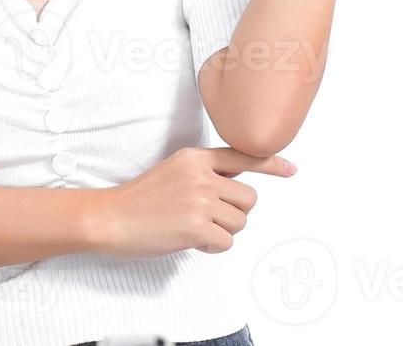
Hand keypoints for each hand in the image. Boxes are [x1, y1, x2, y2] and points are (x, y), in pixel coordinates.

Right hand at [86, 146, 295, 257]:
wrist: (111, 217)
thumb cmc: (140, 199)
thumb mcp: (174, 171)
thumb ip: (205, 173)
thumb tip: (235, 185)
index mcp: (195, 157)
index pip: (242, 156)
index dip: (271, 164)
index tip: (291, 169)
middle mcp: (201, 175)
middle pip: (249, 199)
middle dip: (235, 213)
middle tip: (209, 217)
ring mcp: (200, 200)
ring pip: (240, 222)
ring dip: (223, 231)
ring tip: (193, 227)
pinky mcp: (196, 226)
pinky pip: (226, 242)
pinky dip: (212, 246)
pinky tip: (190, 240)